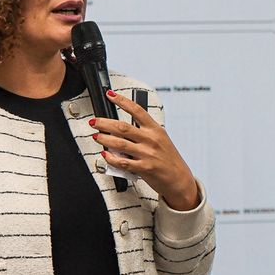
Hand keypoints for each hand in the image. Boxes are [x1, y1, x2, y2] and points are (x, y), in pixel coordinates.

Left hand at [93, 89, 200, 209]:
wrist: (179, 179)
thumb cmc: (169, 159)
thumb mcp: (161, 140)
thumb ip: (143, 135)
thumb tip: (121, 132)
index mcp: (156, 130)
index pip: (137, 110)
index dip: (122, 101)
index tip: (110, 95)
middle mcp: (151, 140)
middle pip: (123, 127)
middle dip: (104, 123)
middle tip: (94, 122)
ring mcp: (147, 154)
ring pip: (119, 143)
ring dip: (104, 139)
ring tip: (96, 137)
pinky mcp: (144, 168)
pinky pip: (122, 162)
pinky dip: (111, 158)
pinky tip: (106, 155)